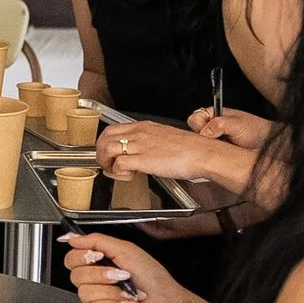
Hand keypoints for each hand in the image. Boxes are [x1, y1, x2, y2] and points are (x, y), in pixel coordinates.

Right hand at [63, 231, 218, 302]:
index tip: (98, 255)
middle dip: (99, 273)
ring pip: (84, 292)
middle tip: (119, 274)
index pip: (72, 258)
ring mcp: (96, 300)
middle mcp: (95, 281)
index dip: (80, 256)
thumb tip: (71, 237)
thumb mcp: (125, 250)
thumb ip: (96, 240)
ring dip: (111, 289)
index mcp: (99, 264)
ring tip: (128, 290)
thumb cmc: (152, 279)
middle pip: (75, 274)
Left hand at [96, 119, 249, 189]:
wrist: (203, 153)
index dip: (105, 142)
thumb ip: (150, 142)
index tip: (108, 153)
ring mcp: (140, 145)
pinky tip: (127, 176)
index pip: (113, 129)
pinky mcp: (144, 160)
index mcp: (144, 126)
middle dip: (100, 152)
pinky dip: (118, 172)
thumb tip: (142, 152)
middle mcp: (140, 133)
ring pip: (107, 149)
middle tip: (106, 164)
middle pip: (105, 137)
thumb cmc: (190, 149)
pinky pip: (119, 164)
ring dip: (106, 162)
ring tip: (114, 171)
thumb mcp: (165, 138)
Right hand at [185, 108, 272, 148]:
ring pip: (200, 144)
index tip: (209, 133)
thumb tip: (205, 131)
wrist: (267, 144)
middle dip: (203, 139)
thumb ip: (220, 124)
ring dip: (209, 148)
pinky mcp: (217, 151)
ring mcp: (214, 139)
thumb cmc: (256, 130)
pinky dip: (212, 156)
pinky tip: (223, 155)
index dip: (199, 126)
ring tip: (224, 149)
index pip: (195, 118)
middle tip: (218, 142)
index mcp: (214, 114)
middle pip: (194, 132)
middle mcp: (212, 126)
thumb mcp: (238, 125)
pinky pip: (207, 154)